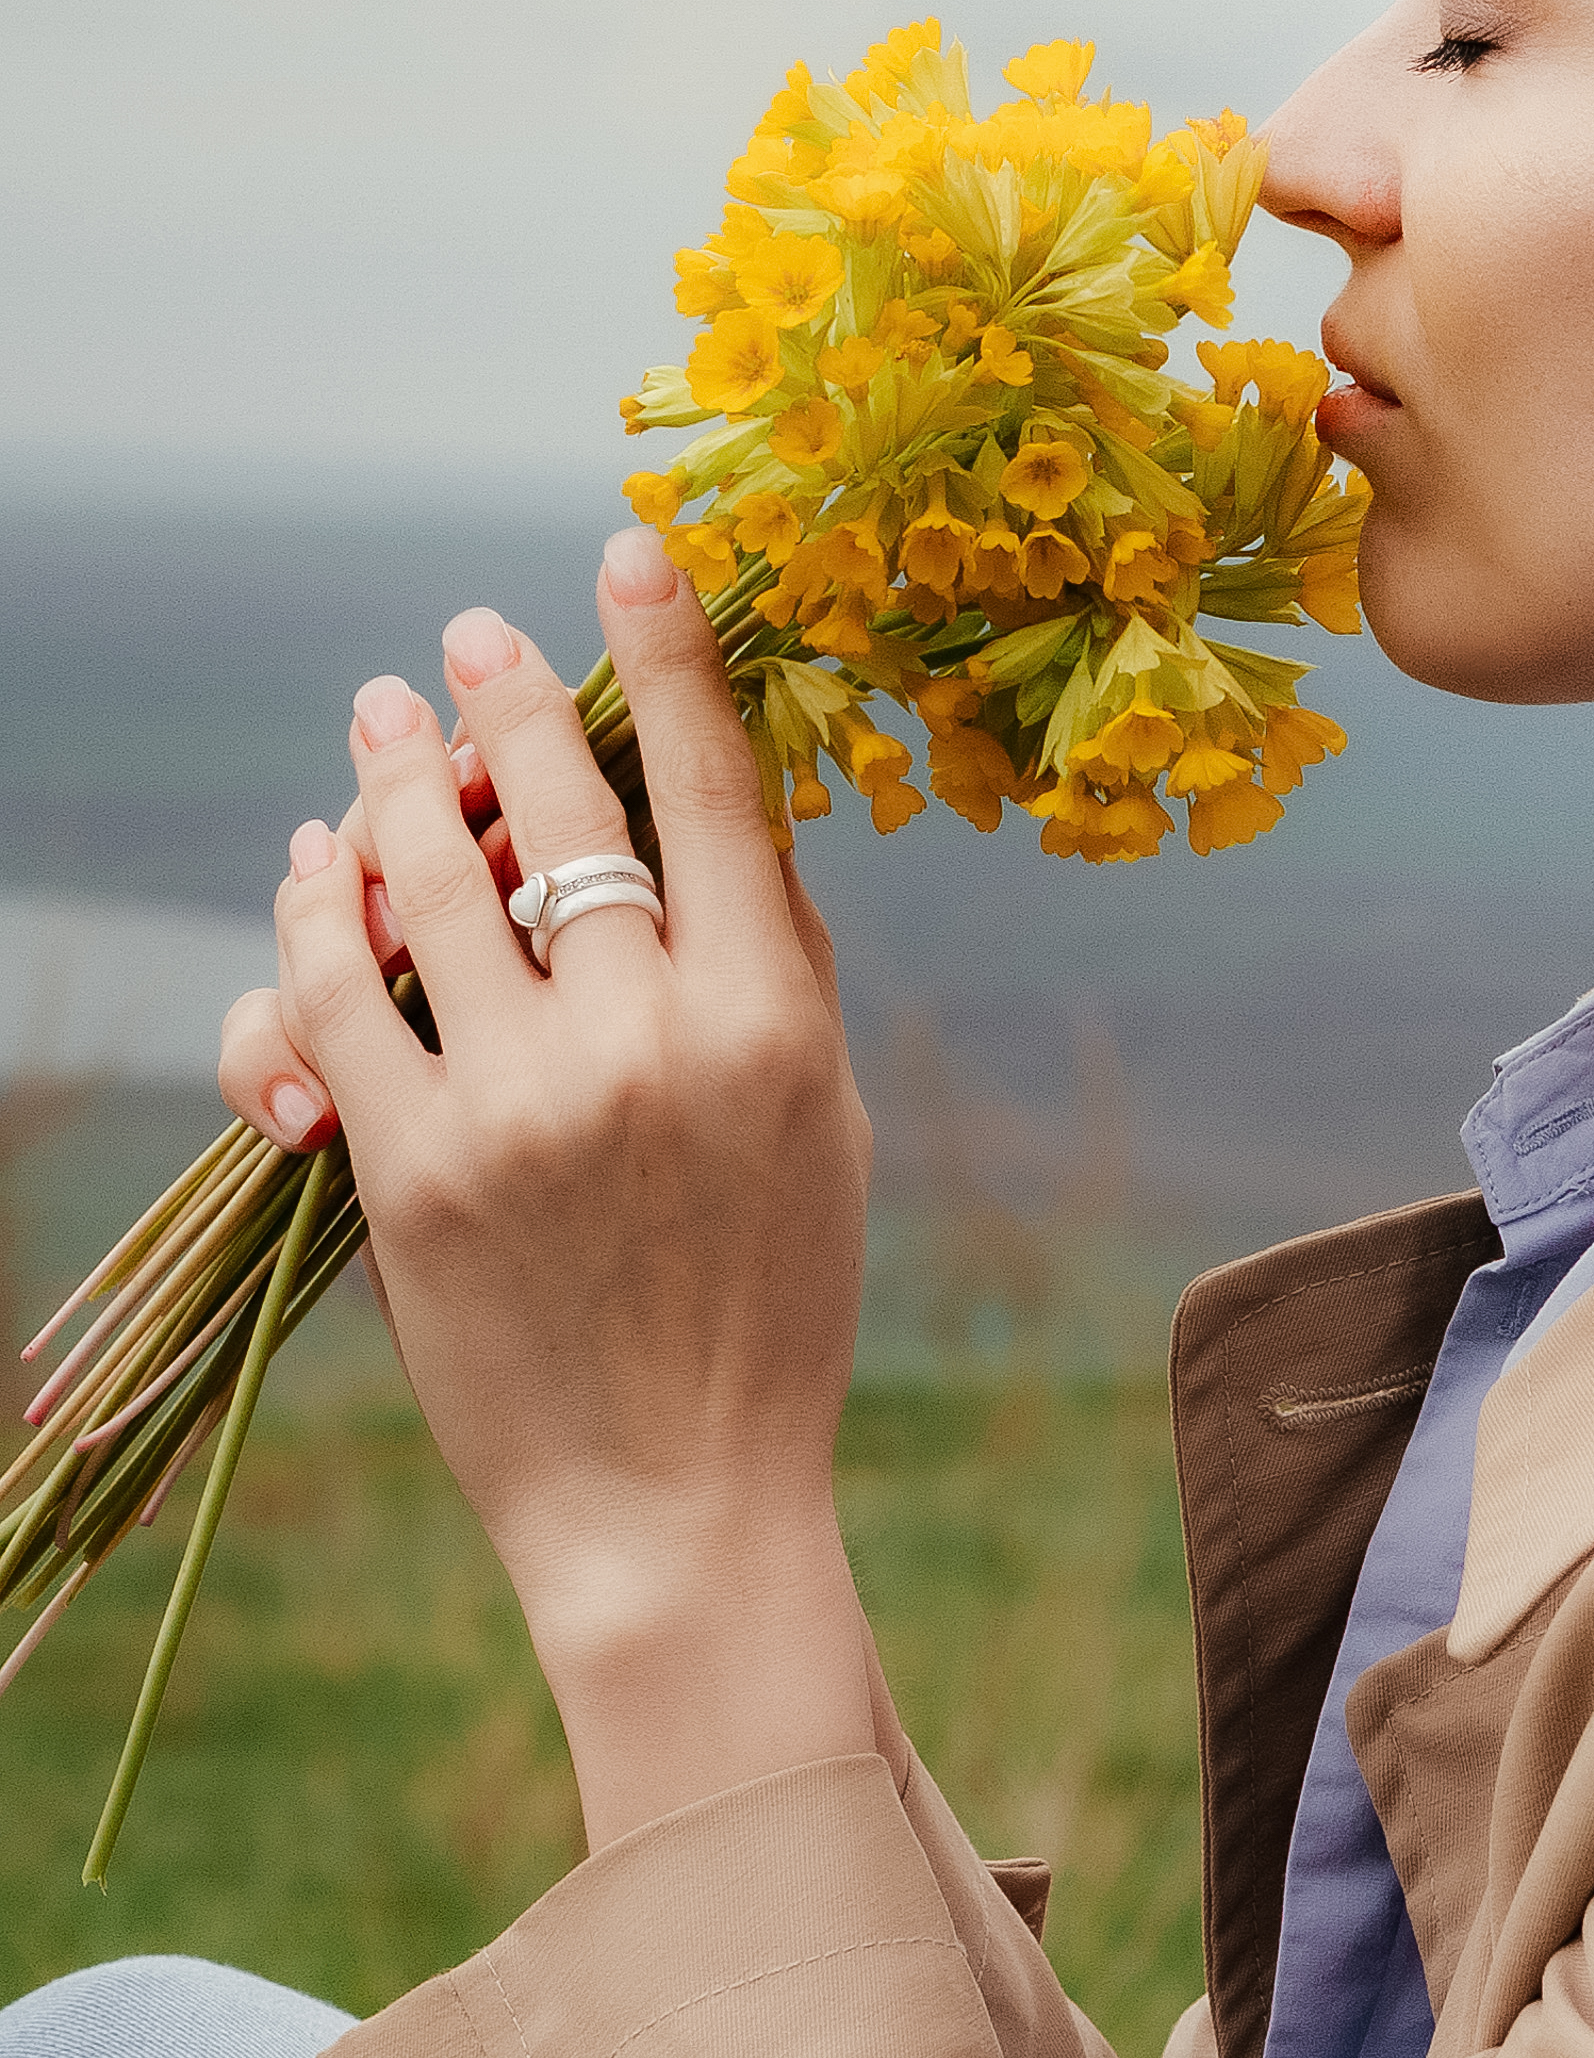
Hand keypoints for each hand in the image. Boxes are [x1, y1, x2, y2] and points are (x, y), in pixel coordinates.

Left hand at [218, 528, 879, 1847]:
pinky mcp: (405, 1169)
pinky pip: (327, 995)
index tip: (623, 553)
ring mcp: (518, 1104)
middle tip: (463, 640)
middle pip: (556, 809)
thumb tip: (713, 805)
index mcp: (772, 1022)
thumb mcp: (820, 1121)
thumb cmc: (763, 1308)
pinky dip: (310, 915)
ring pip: (423, 879)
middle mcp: (648, 1042)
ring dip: (392, 780)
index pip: (711, 789)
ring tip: (379, 726)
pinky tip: (317, 872)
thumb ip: (767, 966)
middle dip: (503, 701)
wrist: (675, 1504)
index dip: (664, 654)